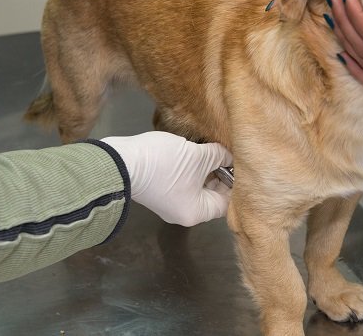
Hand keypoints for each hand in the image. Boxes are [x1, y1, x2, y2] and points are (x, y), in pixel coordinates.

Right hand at [101, 131, 231, 226]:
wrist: (122, 161)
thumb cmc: (165, 164)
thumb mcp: (198, 157)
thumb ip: (219, 156)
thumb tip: (228, 156)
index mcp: (196, 212)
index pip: (227, 201)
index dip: (236, 181)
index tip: (240, 163)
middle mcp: (183, 212)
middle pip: (212, 195)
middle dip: (220, 173)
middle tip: (228, 154)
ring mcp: (169, 202)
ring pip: (197, 186)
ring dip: (205, 169)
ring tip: (212, 149)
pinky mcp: (159, 189)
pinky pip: (183, 181)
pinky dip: (191, 169)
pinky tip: (195, 151)